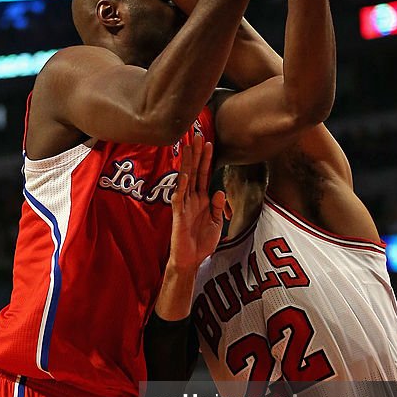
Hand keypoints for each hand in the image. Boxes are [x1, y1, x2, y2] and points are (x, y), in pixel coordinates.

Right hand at [169, 136, 224, 270]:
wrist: (190, 261)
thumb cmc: (201, 243)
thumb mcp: (216, 223)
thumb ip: (217, 207)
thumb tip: (219, 190)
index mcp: (202, 200)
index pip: (204, 175)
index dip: (206, 160)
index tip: (209, 143)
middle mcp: (192, 199)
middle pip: (194, 172)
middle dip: (196, 154)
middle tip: (197, 135)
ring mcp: (184, 206)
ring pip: (185, 180)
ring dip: (187, 164)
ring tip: (188, 147)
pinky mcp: (178, 216)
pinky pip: (179, 199)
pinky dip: (182, 187)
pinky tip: (184, 175)